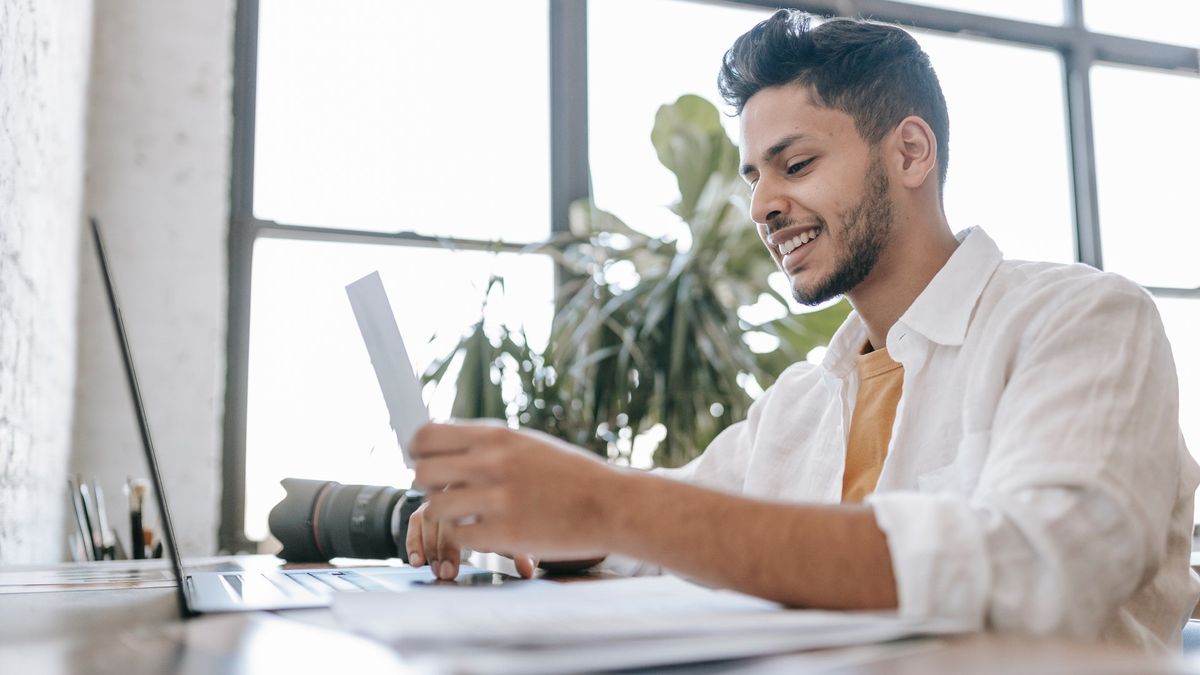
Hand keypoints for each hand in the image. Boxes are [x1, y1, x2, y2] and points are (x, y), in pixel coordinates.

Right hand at [404, 501, 537, 579]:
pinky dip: (414, 540)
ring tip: (436, 570)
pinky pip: (416, 520)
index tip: (472, 559)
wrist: (489, 490)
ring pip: (427, 515)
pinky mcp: (428, 505)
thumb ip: (521, 548)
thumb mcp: (516, 528)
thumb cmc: (506, 515)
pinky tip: (417, 560)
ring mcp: (442, 494)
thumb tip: (528, 571)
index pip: (473, 510)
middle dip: (445, 546)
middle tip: (447, 573)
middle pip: (447, 512)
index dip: (470, 538)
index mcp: (484, 489)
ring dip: (429, 546)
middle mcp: (460, 487)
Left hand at [410, 422, 617, 565]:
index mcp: (496, 437)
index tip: (422, 459)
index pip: (426, 436)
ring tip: (465, 514)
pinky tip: (483, 532)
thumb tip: (439, 443)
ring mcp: (496, 501)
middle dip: (426, 484)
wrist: (611, 504)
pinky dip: (465, 538)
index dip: (416, 449)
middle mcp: (491, 464)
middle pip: (421, 472)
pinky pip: (458, 537)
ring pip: (434, 507)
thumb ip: (485, 444)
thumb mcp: (527, 443)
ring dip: (444, 513)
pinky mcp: (503, 535)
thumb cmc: (570, 474)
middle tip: (442, 491)